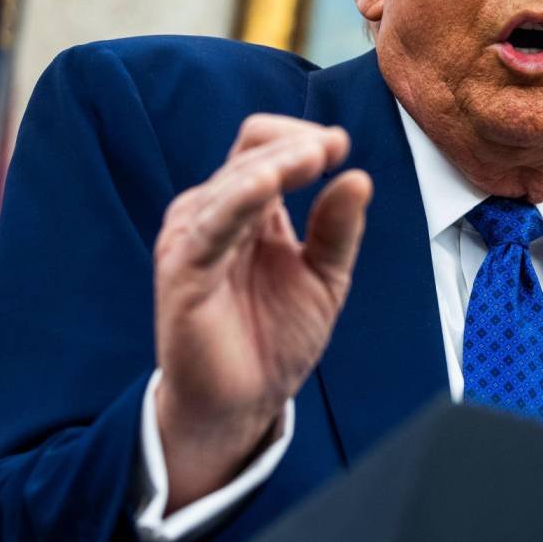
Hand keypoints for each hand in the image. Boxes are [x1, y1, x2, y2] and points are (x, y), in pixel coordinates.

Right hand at [152, 114, 371, 506]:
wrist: (244, 403)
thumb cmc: (276, 339)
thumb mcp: (325, 278)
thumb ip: (337, 229)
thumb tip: (359, 176)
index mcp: (249, 209)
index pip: (263, 147)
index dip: (300, 138)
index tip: (341, 145)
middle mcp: (217, 214)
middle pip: (249, 153)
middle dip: (296, 145)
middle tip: (334, 148)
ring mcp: (195, 238)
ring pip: (233, 182)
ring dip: (276, 165)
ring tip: (315, 157)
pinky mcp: (183, 269)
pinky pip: (211, 225)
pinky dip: (240, 200)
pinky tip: (269, 187)